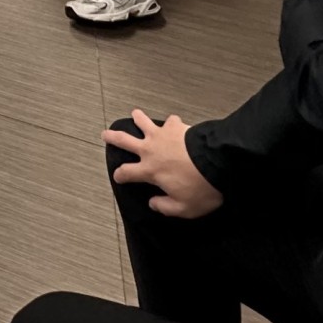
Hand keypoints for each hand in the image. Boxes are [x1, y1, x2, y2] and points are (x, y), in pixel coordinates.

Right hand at [104, 110, 223, 218]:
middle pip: (125, 140)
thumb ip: (165, 207)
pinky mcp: (176, 126)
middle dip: (113, 137)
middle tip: (105, 134)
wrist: (217, 162)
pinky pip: (170, 121)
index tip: (118, 177)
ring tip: (135, 114)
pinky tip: (173, 123)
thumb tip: (153, 203)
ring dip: (138, 118)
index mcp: (149, 171)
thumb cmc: (200, 188)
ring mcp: (162, 135)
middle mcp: (150, 150)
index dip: (120, 175)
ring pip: (143, 122)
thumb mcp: (184, 208)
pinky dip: (170, 122)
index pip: (127, 172)